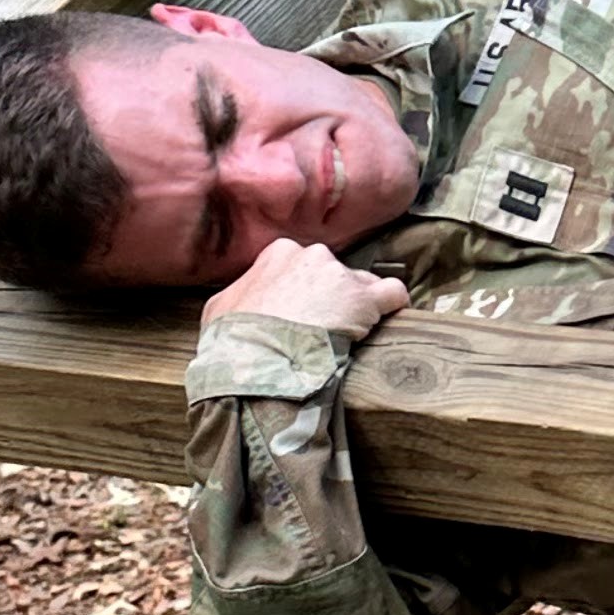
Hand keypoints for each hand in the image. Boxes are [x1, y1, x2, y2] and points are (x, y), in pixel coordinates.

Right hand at [200, 240, 409, 340]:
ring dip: (360, 307)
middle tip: (324, 329)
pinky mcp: (367, 299)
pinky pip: (395, 293)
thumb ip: (238, 293)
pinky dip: (394, 306)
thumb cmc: (235, 338)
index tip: (303, 314)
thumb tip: (239, 301)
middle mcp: (314, 256)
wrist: (258, 361)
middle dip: (333, 298)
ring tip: (351, 336)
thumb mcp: (218, 309)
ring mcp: (342, 275)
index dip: (305, 291)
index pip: (303, 265)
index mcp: (280, 253)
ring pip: (363, 284)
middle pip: (335, 274)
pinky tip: (389, 321)